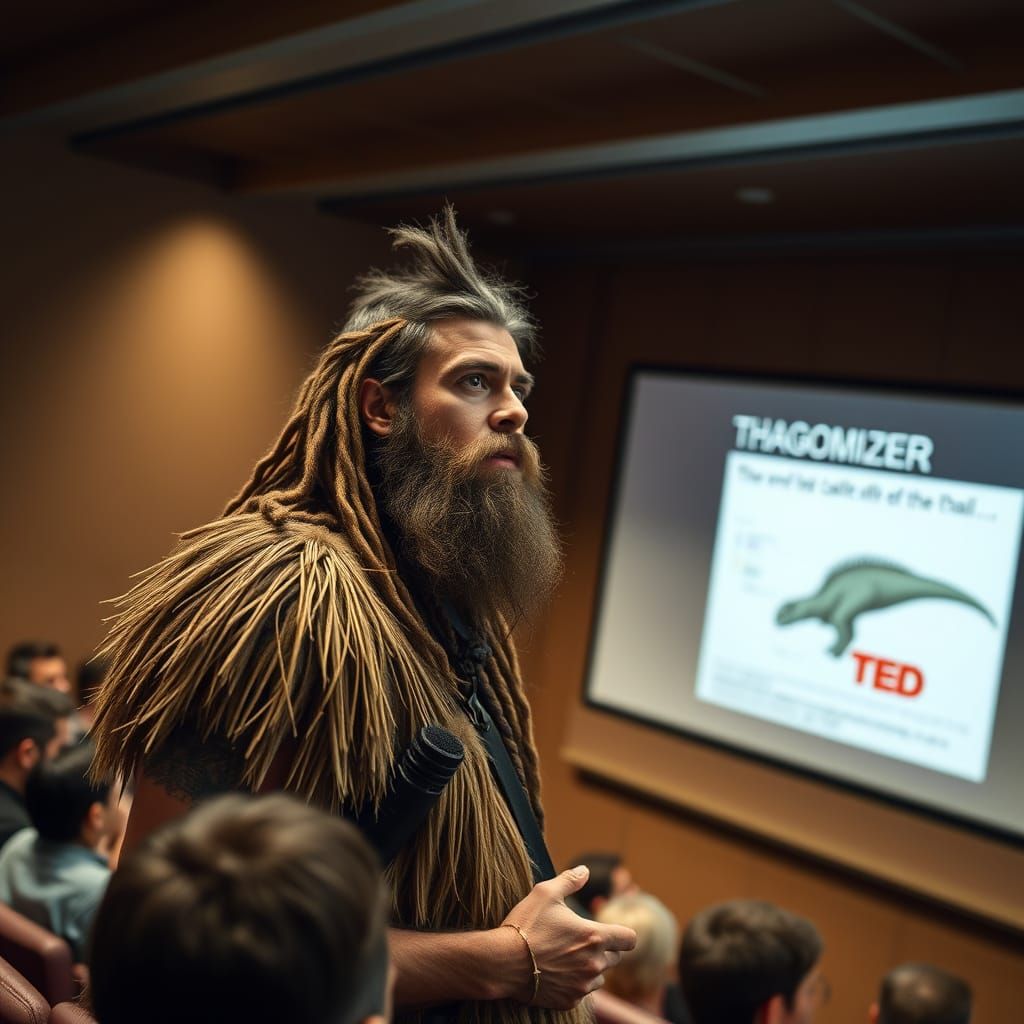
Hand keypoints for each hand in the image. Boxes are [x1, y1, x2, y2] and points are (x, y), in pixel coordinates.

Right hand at [501, 865, 635, 1008]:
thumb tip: (585, 870)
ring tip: (567, 957)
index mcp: (594, 937)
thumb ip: (570, 880)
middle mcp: (593, 964)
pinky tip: (557, 972)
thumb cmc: (526, 925)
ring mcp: (582, 986)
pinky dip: (575, 984)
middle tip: (579, 941)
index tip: (610, 931)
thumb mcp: (546, 893)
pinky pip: (582, 992)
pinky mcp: (569, 1001)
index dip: (622, 933)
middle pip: (614, 958)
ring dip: (590, 968)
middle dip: (603, 949)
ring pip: (599, 977)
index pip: (629, 939)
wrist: (503, 962)